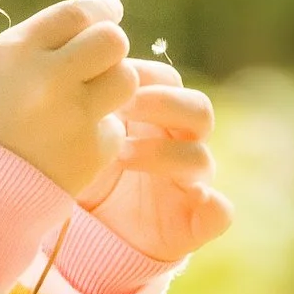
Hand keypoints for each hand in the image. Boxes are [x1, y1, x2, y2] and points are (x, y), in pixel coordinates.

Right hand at [0, 0, 138, 197]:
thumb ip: (43, 41)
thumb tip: (100, 17)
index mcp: (18, 51)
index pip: (78, 13)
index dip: (102, 9)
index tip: (110, 12)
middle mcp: (49, 78)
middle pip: (112, 40)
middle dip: (111, 47)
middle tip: (101, 59)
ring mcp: (73, 115)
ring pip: (126, 79)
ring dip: (113, 85)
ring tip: (88, 99)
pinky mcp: (91, 150)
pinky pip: (115, 126)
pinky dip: (99, 131)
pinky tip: (71, 140)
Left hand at [72, 57, 232, 262]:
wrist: (73, 233)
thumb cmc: (74, 171)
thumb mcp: (75, 133)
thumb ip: (83, 101)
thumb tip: (75, 60)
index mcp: (154, 117)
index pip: (169, 82)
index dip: (146, 76)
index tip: (111, 74)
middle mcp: (177, 146)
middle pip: (197, 111)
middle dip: (163, 105)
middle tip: (122, 105)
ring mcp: (188, 185)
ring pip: (201, 159)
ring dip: (164, 154)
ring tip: (121, 155)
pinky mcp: (192, 223)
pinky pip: (219, 213)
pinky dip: (214, 207)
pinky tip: (199, 200)